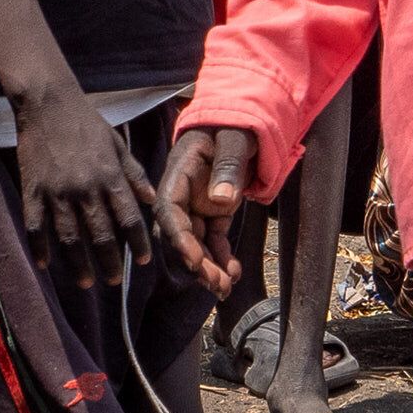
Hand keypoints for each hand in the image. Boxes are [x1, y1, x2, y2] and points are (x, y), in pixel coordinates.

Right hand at [14, 83, 156, 284]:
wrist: (49, 106)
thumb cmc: (88, 124)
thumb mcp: (119, 145)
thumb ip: (135, 174)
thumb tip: (151, 200)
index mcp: (110, 177)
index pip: (129, 218)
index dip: (137, 242)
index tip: (143, 261)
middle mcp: (86, 189)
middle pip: (100, 234)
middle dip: (109, 262)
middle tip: (114, 283)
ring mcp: (57, 192)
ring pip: (68, 237)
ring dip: (78, 264)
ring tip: (86, 282)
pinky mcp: (32, 190)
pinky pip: (36, 226)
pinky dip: (41, 247)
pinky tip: (47, 265)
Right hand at [155, 127, 256, 294]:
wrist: (243, 123)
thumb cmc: (236, 126)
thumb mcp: (235, 138)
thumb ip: (229, 164)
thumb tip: (221, 200)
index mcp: (178, 174)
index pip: (169, 211)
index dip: (179, 238)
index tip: (194, 260)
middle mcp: (182, 194)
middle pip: (181, 234)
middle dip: (196, 262)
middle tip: (215, 285)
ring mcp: (197, 206)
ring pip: (197, 243)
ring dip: (209, 268)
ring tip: (225, 289)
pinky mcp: (213, 213)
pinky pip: (215, 240)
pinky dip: (223, 258)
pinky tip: (234, 275)